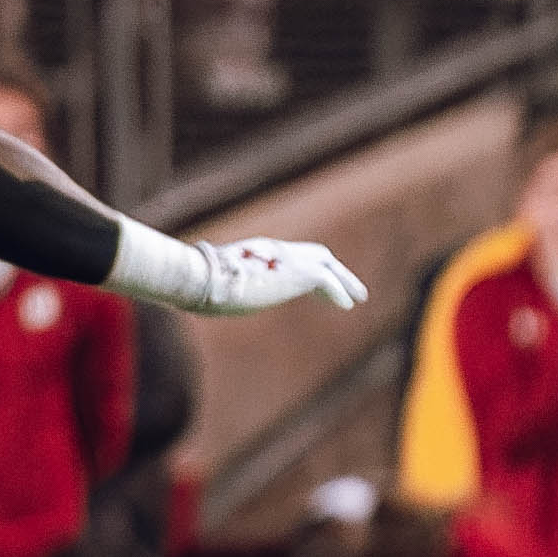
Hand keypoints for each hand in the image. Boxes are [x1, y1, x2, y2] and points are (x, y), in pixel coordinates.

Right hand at [178, 238, 368, 315]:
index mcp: (259, 252)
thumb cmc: (198, 286)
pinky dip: (337, 292)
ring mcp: (287, 259)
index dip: (311, 268)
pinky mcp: (296, 272)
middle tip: (351, 290)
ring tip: (359, 298)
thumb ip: (228, 289)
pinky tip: (347, 306)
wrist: (200, 279)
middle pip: (317, 254)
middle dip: (336, 271)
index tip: (319, 287)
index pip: (294, 255)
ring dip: (344, 281)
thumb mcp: (219, 288)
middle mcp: (276, 250)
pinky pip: (324, 281)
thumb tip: (208, 301)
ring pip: (326, 265)